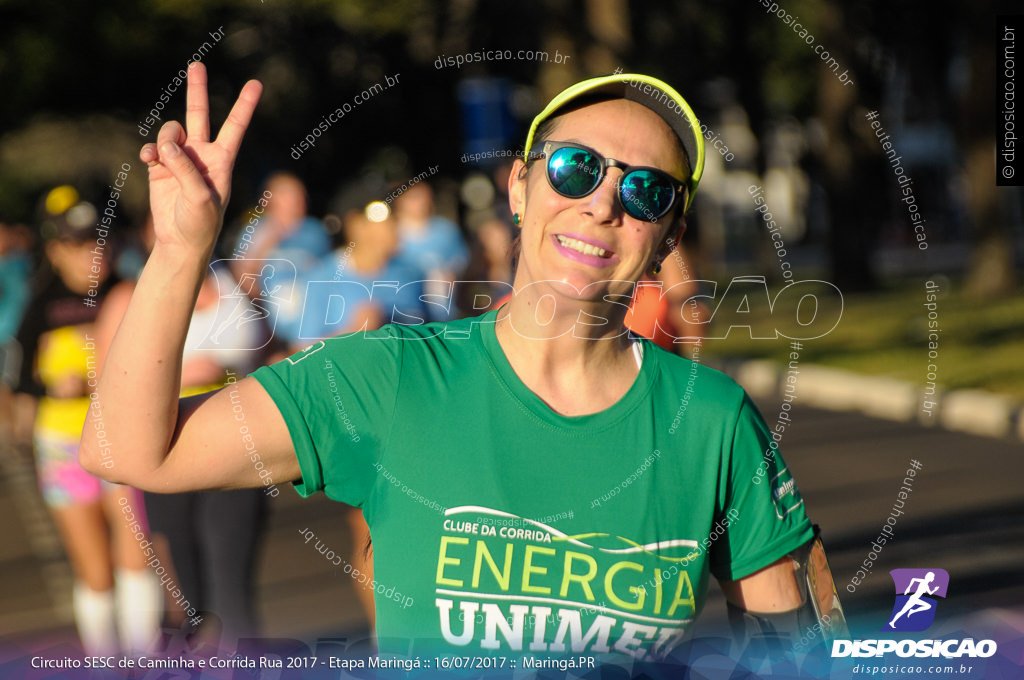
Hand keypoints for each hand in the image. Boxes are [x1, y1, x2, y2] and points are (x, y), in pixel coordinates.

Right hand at [140, 63, 261, 255]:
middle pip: (200, 114)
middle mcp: (202, 155)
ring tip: (163, 159)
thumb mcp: (201, 198)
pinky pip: (153, 148)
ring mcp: (180, 159)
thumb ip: (185, 169)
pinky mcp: (160, 168)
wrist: (180, 241)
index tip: (256, 84)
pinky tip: (149, 160)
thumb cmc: (201, 224)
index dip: (245, 105)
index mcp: (222, 160)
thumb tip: (166, 144)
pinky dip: (150, 151)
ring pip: (171, 131)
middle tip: (197, 64)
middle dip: (197, 89)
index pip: (235, 127)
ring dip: (166, 140)